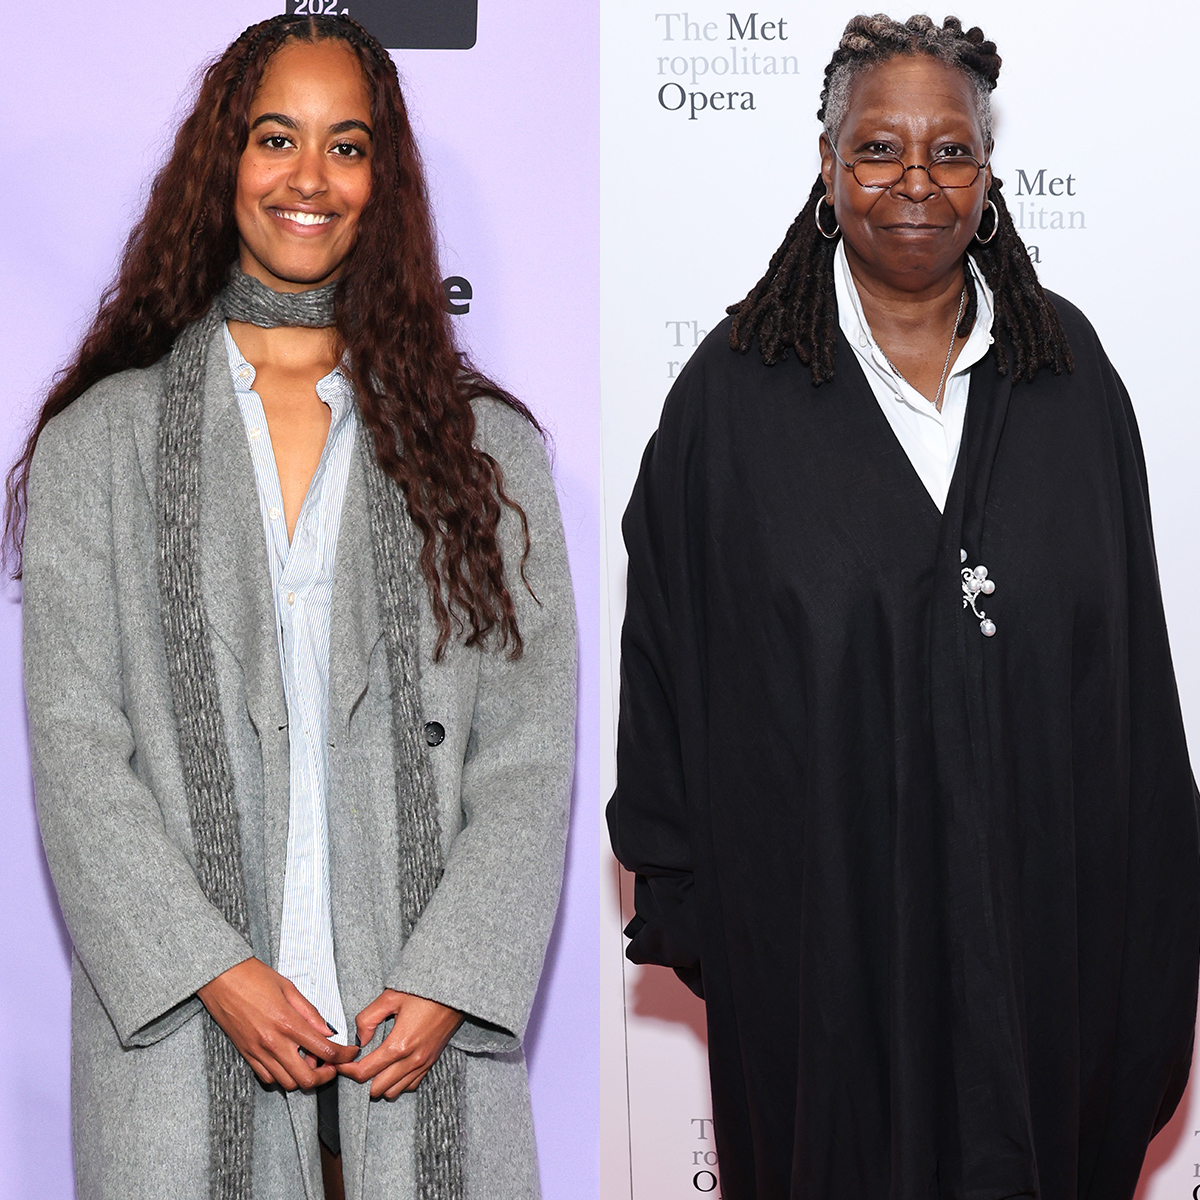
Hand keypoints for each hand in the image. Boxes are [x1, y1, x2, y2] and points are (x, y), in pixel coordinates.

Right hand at [197, 957, 357, 1090]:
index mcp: (287, 1023)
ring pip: (286, 1083)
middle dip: (325, 1076)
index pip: (324, 1050)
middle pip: (306, 1078)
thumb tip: (328, 1031)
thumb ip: (310, 1013)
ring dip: (303, 1077)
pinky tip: (289, 1061)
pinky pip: (267, 1078)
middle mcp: (272, 1043)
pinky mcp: (246, 1055)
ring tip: (310, 1061)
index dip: (343, 1055)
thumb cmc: (253, 977)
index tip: (350, 1053)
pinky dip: (282, 1075)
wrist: (220, 978)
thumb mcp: (289, 988)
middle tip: (332, 1064)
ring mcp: (257, 1052)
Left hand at [338, 989, 463, 1098]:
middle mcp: (412, 1060)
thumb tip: (360, 1039)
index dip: (347, 1070)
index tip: (342, 1063)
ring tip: (373, 1067)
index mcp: (399, 1045)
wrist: (455, 992)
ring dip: (380, 1084)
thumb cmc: (424, 992)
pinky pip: (410, 1086)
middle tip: (356, 1064)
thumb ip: (368, 1018)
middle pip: (377, 1088)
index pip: (364, 1072)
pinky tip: (392, 1068)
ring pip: (393, 1092)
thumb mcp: (391, 996)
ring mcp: (423, 1064)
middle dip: (362, 1079)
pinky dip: (398, 1083)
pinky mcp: (431, 1062)